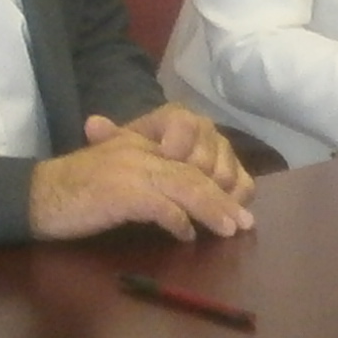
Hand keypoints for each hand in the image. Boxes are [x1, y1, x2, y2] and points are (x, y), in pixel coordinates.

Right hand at [29, 119, 252, 240]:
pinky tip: (186, 236)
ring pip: (184, 186)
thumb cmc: (74, 192)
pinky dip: (177, 222)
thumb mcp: (115, 176)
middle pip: (194, 172)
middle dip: (223, 198)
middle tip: (244, 222)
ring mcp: (130, 169)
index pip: (190, 154)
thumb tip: (183, 213)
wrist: (34, 196)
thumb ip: (148, 183)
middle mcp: (139, 150)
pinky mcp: (120, 192)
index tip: (235, 202)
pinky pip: (160, 206)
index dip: (216, 179)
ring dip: (212, 210)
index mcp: (141, 142)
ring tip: (230, 229)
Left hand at [84, 103, 252, 203]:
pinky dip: (237, 201)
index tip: (165, 163)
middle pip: (210, 152)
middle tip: (185, 198)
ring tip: (211, 216)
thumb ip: (109, 136)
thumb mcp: (117, 148)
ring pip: (227, 171)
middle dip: (199, 177)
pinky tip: (228, 220)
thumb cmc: (131, 158)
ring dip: (219, 194)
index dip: (176, 146)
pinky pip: (245, 185)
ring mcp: (223, 152)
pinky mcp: (236, 174)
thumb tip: (93, 124)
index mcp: (176, 117)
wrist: (145, 170)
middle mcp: (205, 130)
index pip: (184, 123)